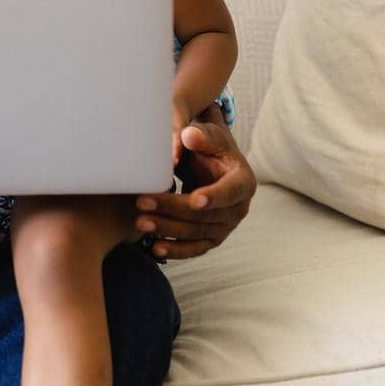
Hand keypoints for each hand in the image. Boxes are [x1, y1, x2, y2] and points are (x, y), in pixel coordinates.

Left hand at [134, 110, 255, 259]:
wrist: (210, 164)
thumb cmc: (209, 146)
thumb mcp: (209, 135)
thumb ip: (201, 135)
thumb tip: (189, 136)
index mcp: (243, 183)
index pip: (230, 192)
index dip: (214, 197)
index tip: (194, 199)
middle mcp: (238, 209)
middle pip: (206, 215)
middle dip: (173, 210)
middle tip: (143, 203)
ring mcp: (225, 227)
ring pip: (196, 233)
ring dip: (168, 230)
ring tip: (141, 223)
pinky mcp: (210, 238)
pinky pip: (194, 248)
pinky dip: (175, 250)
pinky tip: (154, 248)